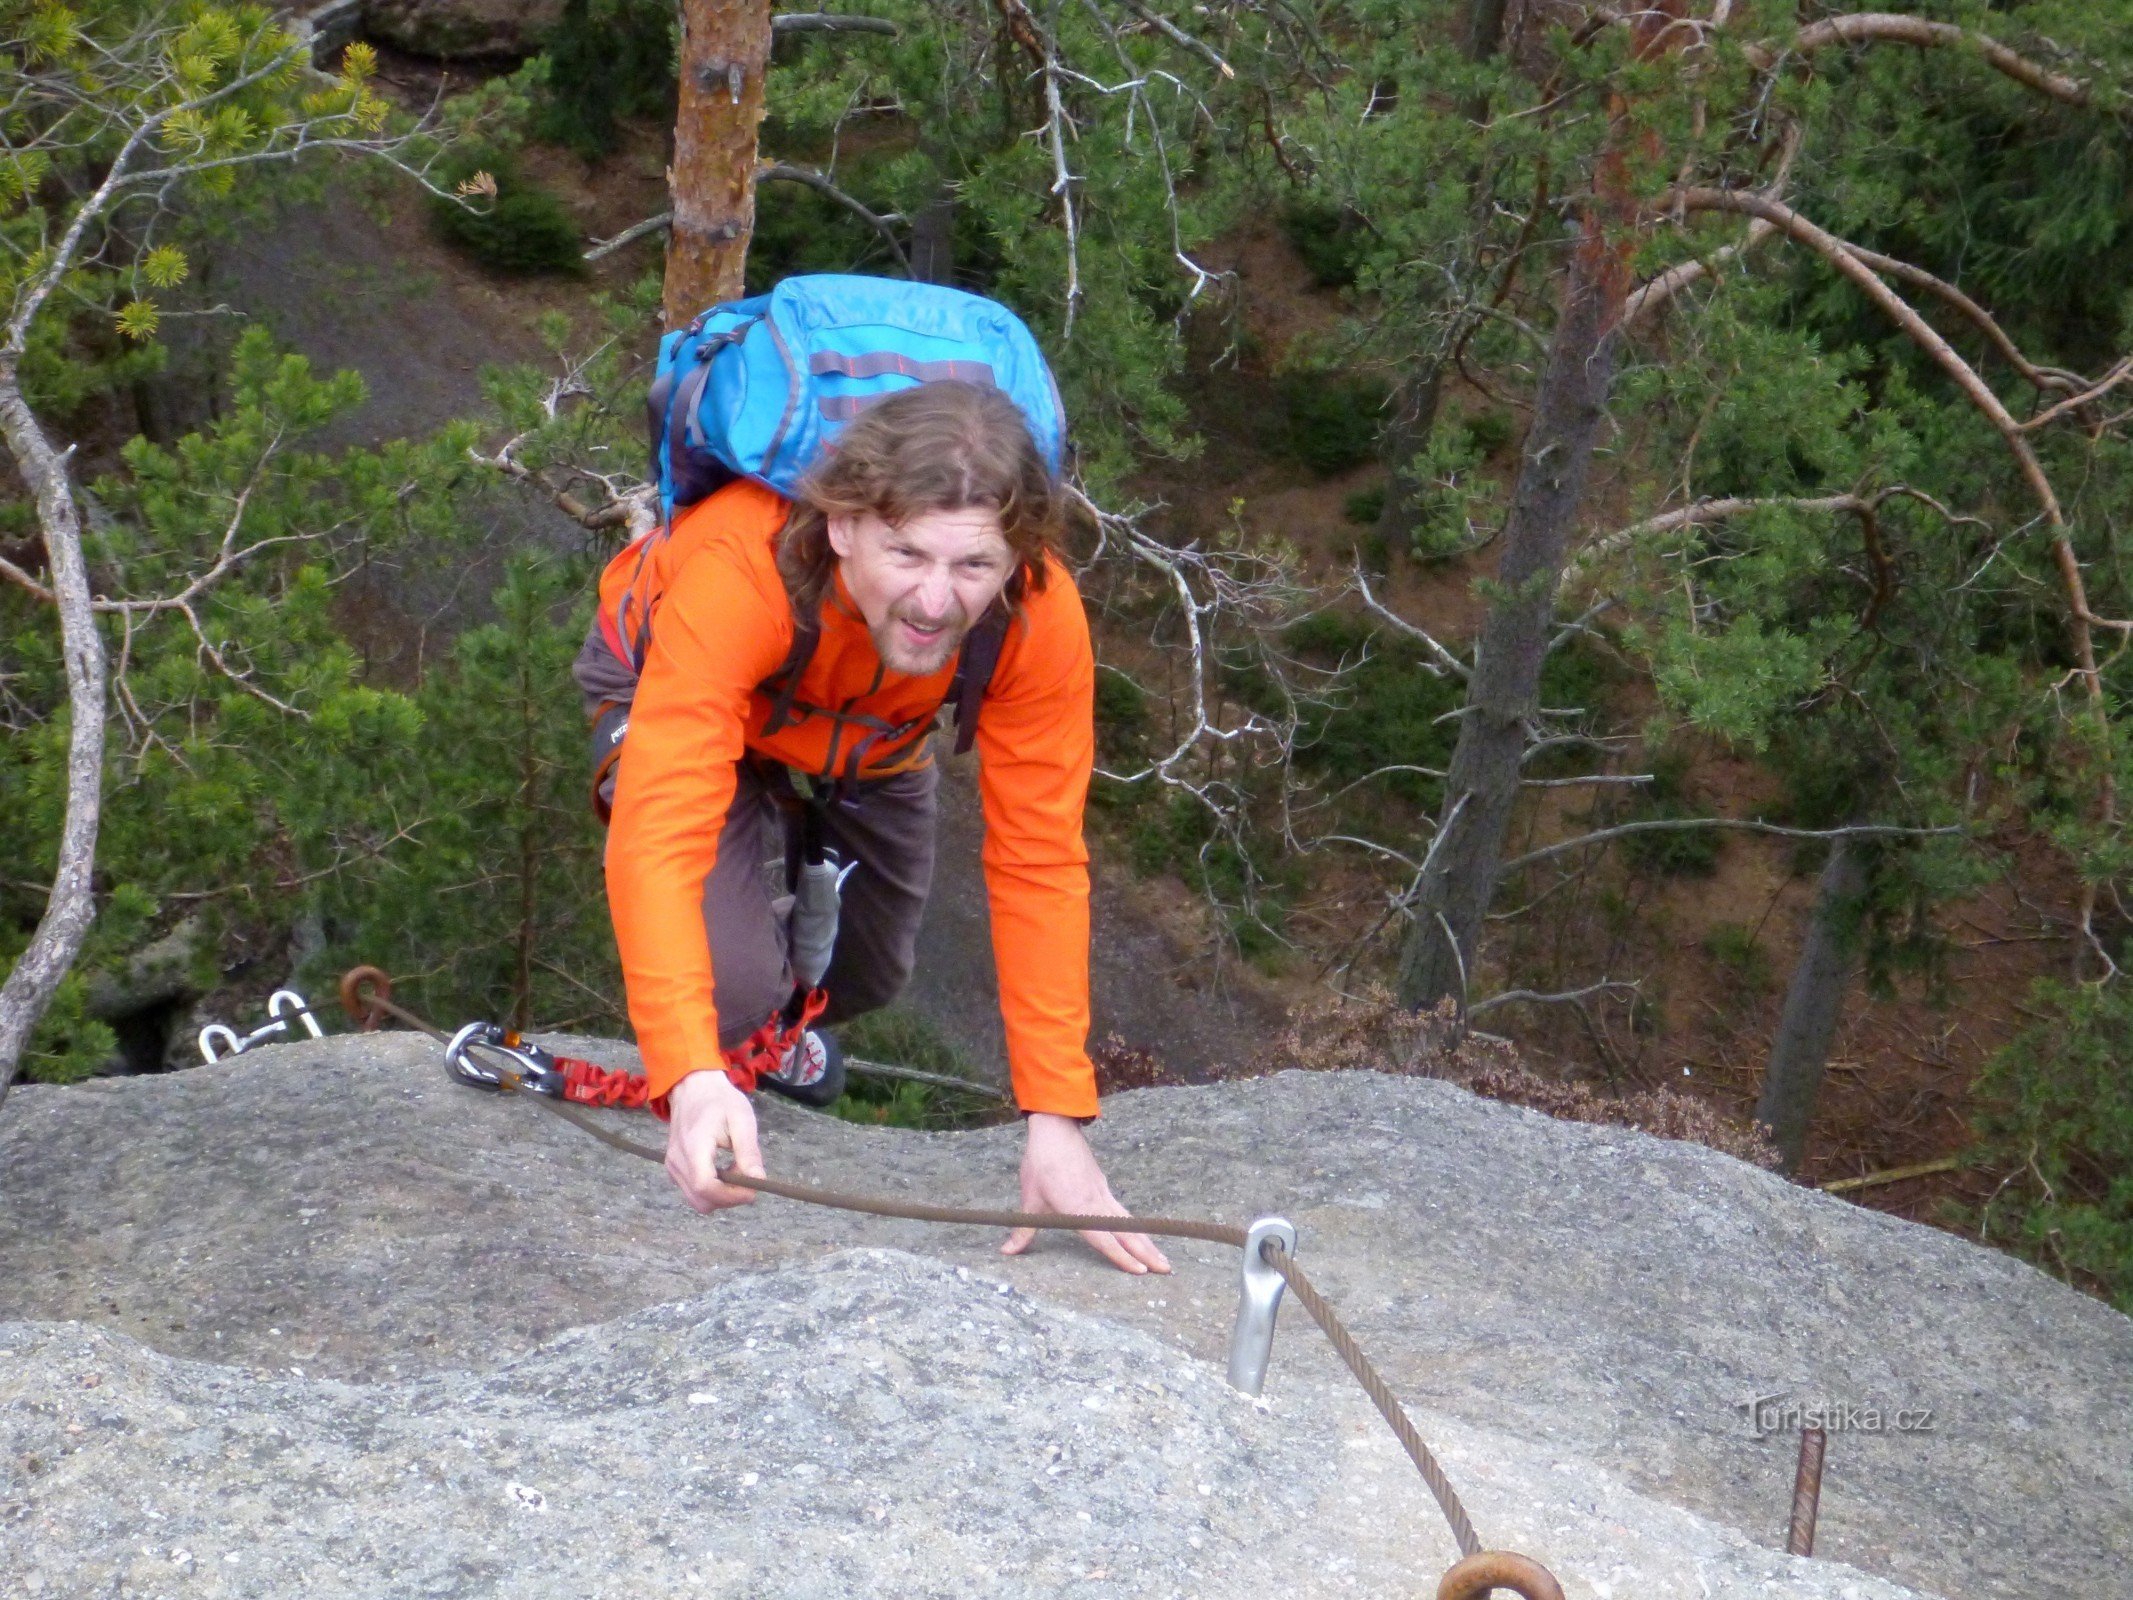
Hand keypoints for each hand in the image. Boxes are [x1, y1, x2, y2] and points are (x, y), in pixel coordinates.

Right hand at [664, 1069, 764, 1212]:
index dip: (731, 1196)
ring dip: (721, 1195)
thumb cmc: (720, 1100)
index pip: (706, 1187)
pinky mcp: (673, 1168)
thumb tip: (758, 1181)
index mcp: (693, 1147)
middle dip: (729, 1198)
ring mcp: (672, 1166)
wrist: (693, 1087)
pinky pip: (692, 1191)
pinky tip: (724, 1170)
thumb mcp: (741, 1119)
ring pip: (697, 1200)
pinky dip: (712, 1190)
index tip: (753, 1190)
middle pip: (701, 1200)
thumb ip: (748, 1151)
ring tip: (737, 1170)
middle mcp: (677, 1161)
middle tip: (747, 1179)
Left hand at [1002, 1113, 1171, 1274]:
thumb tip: (1006, 1252)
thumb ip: (1023, 1231)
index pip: (1104, 1240)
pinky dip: (1135, 1225)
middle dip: (1147, 1253)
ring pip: (1129, 1222)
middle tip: (1166, 1269)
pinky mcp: (1103, 1186)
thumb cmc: (1040, 1165)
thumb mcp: (1029, 1201)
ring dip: (1146, 1240)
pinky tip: (1140, 1233)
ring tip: (1162, 1258)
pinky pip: (1123, 1210)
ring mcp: (1102, 1194)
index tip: (1140, 1271)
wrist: (1055, 1131)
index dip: (1122, 1257)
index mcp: (1078, 1210)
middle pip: (1126, 1233)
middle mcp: (1096, 1204)